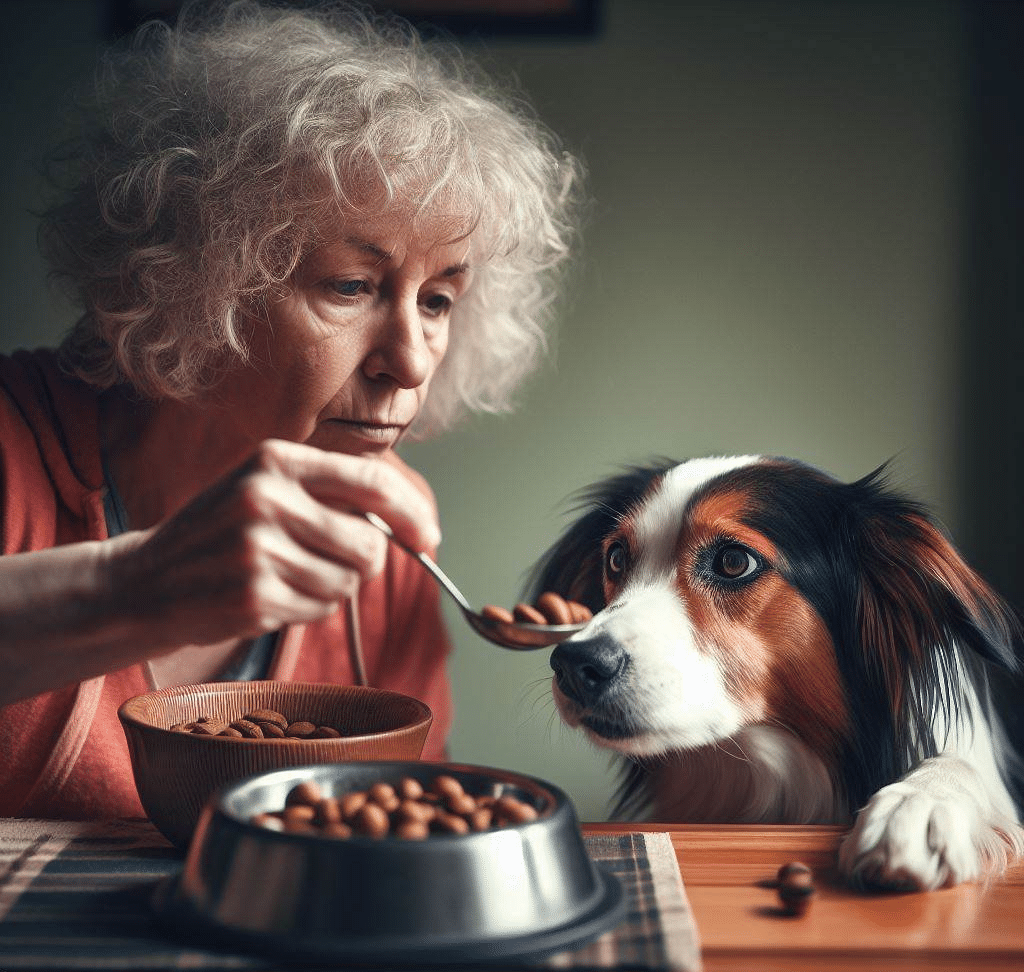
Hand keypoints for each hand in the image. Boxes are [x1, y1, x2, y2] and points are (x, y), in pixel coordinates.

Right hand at [108, 439, 439, 649]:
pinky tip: (268, 596)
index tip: (430, 536)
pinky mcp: (253, 595)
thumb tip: (411, 523)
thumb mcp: (266, 488)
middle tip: (331, 562)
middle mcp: (266, 498)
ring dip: (331, 588)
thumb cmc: (221, 532)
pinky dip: (306, 609)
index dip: (412, 512)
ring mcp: (257, 548)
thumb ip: (331, 494)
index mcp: (276, 460)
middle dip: (364, 562)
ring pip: (348, 582)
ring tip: (286, 576)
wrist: (145, 580)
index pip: (372, 481)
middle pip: (370, 544)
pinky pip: (319, 610)